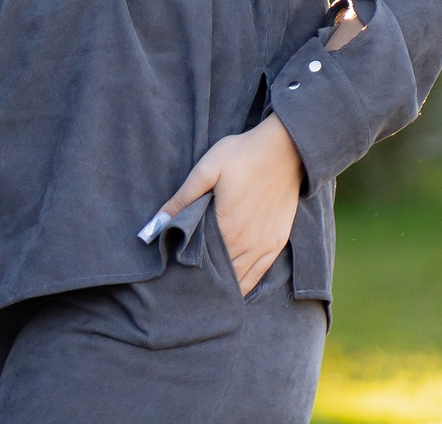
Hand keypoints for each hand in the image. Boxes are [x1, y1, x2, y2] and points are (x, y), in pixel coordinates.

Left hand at [157, 114, 302, 295]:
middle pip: (221, 273)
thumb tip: (155, 223)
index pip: (201, 261)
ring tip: (205, 290)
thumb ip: (182, 199)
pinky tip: (234, 290)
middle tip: (183, 286)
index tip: (172, 275)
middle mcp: (247, 244)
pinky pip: (260, 275)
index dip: (186, 269)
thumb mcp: (206, 170)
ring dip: (224, 285)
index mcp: (226, 228)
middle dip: (203, 280)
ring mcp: (265, 246)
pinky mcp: (277, 243)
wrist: (286, 151)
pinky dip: (246, 284)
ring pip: (241, 279)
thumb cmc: (242, 156)